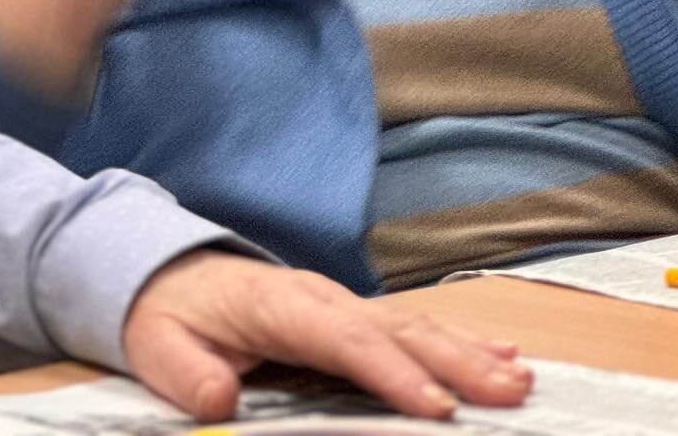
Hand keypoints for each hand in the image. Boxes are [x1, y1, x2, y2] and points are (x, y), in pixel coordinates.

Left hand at [123, 252, 532, 420]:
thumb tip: (219, 401)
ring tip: (518, 378)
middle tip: (508, 393)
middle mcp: (319, 298)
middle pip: (393, 330)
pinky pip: (408, 329)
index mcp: (279, 306)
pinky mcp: (349, 318)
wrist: (164, 272)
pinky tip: (500, 355)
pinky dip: (457, 341)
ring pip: (411, 327)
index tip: (435, 406)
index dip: (390, 373)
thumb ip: (187, 377)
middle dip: (452, 362)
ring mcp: (338, 304)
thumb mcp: (159, 347)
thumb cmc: (168, 314)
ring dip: (466, 352)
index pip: (343, 340)